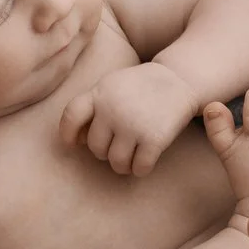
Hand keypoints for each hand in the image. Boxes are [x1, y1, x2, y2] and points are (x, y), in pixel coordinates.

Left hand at [58, 62, 198, 175]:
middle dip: (106, 152)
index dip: (68, 134)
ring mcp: (132, 124)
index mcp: (99, 93)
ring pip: (116, 163)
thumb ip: (93, 106)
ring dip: (123, 165)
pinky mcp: (154, 138)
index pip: (71, 116)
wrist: (180, 79)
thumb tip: (76, 141)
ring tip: (131, 158)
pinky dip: (141, 169)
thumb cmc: (141, 87)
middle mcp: (112, 109)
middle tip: (120, 146)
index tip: (74, 144)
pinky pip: (139, 168)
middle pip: (96, 148)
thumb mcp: (112, 85)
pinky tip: (146, 161)